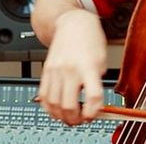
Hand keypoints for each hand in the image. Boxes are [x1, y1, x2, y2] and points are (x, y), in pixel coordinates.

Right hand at [37, 9, 107, 124]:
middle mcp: (70, 69)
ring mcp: (56, 70)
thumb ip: (98, 84)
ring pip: (53, 103)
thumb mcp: (102, 62)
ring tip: (68, 117)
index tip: (93, 115)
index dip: (94, 112)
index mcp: (89, 67)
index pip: (93, 97)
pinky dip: (48, 107)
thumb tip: (94, 106)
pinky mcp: (46, 70)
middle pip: (69, 105)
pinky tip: (55, 109)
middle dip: (75, 119)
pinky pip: (43, 94)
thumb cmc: (90, 40)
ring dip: (61, 116)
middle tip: (80, 120)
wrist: (73, 24)